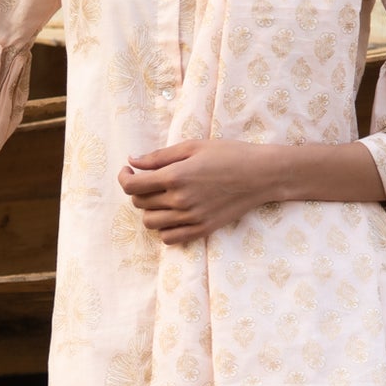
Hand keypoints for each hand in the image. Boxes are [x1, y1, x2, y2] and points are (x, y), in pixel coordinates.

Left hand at [119, 140, 278, 243]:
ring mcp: (191, 218)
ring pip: (150, 223)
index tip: (129, 171)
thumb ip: (159, 156)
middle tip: (149, 180)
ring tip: (161, 198)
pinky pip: (169, 238)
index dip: (124, 178)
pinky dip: (164, 228)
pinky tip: (172, 214)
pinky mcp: (202, 229)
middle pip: (140, 203)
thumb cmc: (229, 154)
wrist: (261, 175)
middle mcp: (180, 200)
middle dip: (138, 190)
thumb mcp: (193, 147)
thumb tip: (132, 161)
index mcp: (176, 176)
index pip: (133, 186)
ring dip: (149, 210)